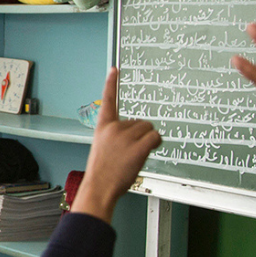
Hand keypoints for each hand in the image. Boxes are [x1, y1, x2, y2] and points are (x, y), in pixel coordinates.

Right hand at [73, 68, 161, 221]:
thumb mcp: (103, 148)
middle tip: (129, 152)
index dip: (111, 83)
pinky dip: (155, 143)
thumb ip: (116, 137)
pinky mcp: (138, 146)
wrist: (99, 187)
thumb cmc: (102, 172)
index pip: (108, 100)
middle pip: (140, 122)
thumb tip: (138, 135)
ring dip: (148, 141)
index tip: (114, 69)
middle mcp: (114, 127)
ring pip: (149, 129)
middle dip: (140, 135)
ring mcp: (125, 136)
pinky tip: (147, 152)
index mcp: (103, 127)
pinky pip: (155, 137)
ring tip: (134, 155)